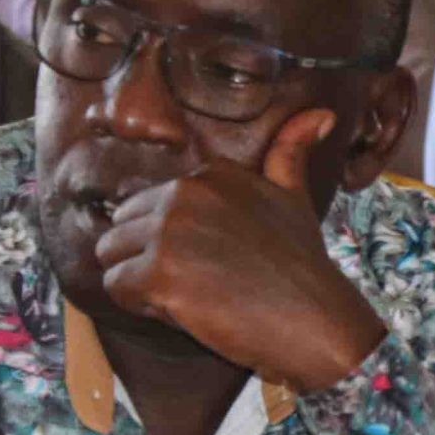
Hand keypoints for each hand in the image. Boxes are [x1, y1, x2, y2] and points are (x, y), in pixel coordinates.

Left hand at [93, 109, 387, 391]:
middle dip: (150, 260)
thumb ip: (291, 152)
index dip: (176, 242)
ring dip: (142, 283)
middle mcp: (186, 193)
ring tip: (192, 295)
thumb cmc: (302, 266)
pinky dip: (142, 306)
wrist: (315, 321)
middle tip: (203, 282)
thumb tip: (321, 114)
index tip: (219, 259)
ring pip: (112, 256)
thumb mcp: (294, 198)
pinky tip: (186, 310)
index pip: (149, 206)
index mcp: (210, 174)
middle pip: (123, 227)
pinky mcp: (159, 273)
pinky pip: (115, 286)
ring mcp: (170, 232)